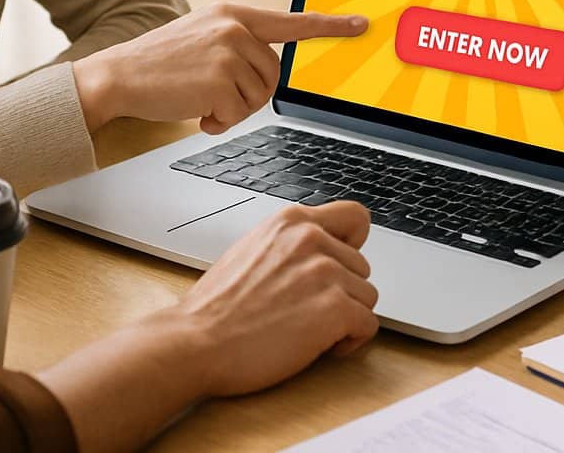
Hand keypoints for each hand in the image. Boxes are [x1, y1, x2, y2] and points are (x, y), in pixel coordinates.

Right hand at [73, 3, 367, 132]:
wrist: (117, 76)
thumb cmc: (159, 63)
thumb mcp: (203, 37)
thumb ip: (239, 44)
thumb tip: (272, 70)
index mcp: (233, 13)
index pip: (292, 21)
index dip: (330, 26)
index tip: (361, 26)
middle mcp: (234, 27)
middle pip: (274, 76)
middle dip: (249, 95)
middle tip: (214, 95)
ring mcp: (227, 51)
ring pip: (258, 97)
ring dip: (232, 109)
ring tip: (199, 99)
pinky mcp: (218, 78)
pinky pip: (239, 114)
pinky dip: (219, 122)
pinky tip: (195, 111)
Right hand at [164, 201, 379, 394]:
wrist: (195, 341)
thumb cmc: (217, 308)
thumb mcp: (253, 250)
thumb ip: (291, 245)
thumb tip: (323, 252)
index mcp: (291, 221)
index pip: (356, 217)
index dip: (353, 245)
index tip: (339, 266)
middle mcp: (312, 239)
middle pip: (362, 266)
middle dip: (343, 291)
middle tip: (310, 312)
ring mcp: (325, 272)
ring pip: (367, 296)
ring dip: (346, 317)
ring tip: (312, 330)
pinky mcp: (334, 308)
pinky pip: (368, 324)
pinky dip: (351, 341)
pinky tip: (323, 346)